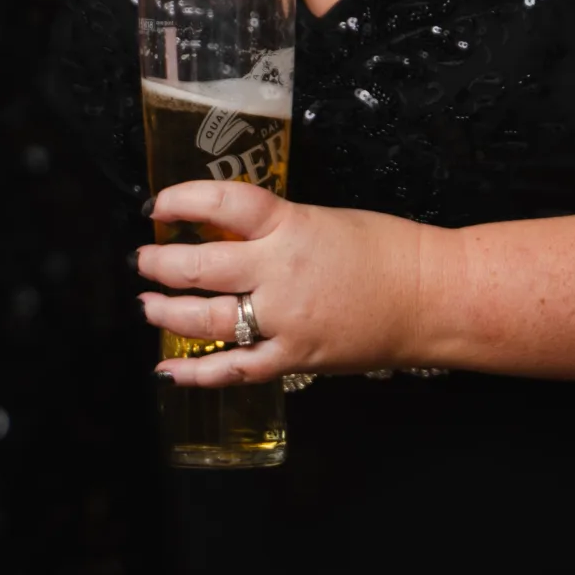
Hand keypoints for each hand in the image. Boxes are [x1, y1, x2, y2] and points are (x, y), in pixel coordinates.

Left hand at [136, 183, 427, 386]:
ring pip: (208, 320)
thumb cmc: (387, 252)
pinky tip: (169, 369)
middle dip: (160, 265)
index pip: (222, 205)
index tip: (158, 206)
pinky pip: (236, 369)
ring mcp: (285, 321)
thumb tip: (227, 233)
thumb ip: (275, 229)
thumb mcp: (324, 220)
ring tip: (148, 305)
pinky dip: (198, 372)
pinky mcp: (294, 358)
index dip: (181, 202)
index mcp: (291, 226)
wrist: (431, 297)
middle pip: (200, 268)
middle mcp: (280, 273)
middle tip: (143, 260)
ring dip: (168, 313)